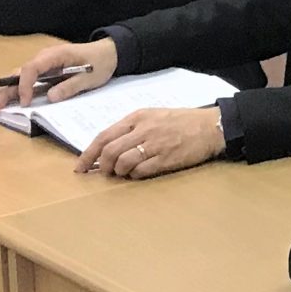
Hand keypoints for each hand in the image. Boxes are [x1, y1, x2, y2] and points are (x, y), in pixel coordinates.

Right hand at [0, 36, 118, 108]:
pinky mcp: (45, 71)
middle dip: (5, 89)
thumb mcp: (90, 77)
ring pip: (20, 77)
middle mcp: (45, 58)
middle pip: (20, 73)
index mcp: (55, 55)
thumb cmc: (100, 63)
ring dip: (6, 91)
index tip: (25, 102)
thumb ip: (70, 86)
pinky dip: (16, 90)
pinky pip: (27, 80)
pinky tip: (4, 99)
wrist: (109, 53)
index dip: (25, 85)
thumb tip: (50, 97)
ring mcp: (44, 64)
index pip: (32, 69)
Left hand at [74, 107, 224, 178]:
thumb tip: (108, 148)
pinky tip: (139, 172)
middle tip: (105, 172)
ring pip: (123, 163)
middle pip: (109, 151)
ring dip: (119, 172)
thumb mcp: (153, 115)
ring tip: (124, 172)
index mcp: (138, 117)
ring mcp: (155, 145)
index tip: (80, 167)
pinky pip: (141, 171)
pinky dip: (135, 175)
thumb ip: (131, 128)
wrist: (210, 126)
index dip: (88, 154)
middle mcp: (144, 129)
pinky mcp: (166, 159)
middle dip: (102, 166)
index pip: (104, 136)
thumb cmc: (181, 121)